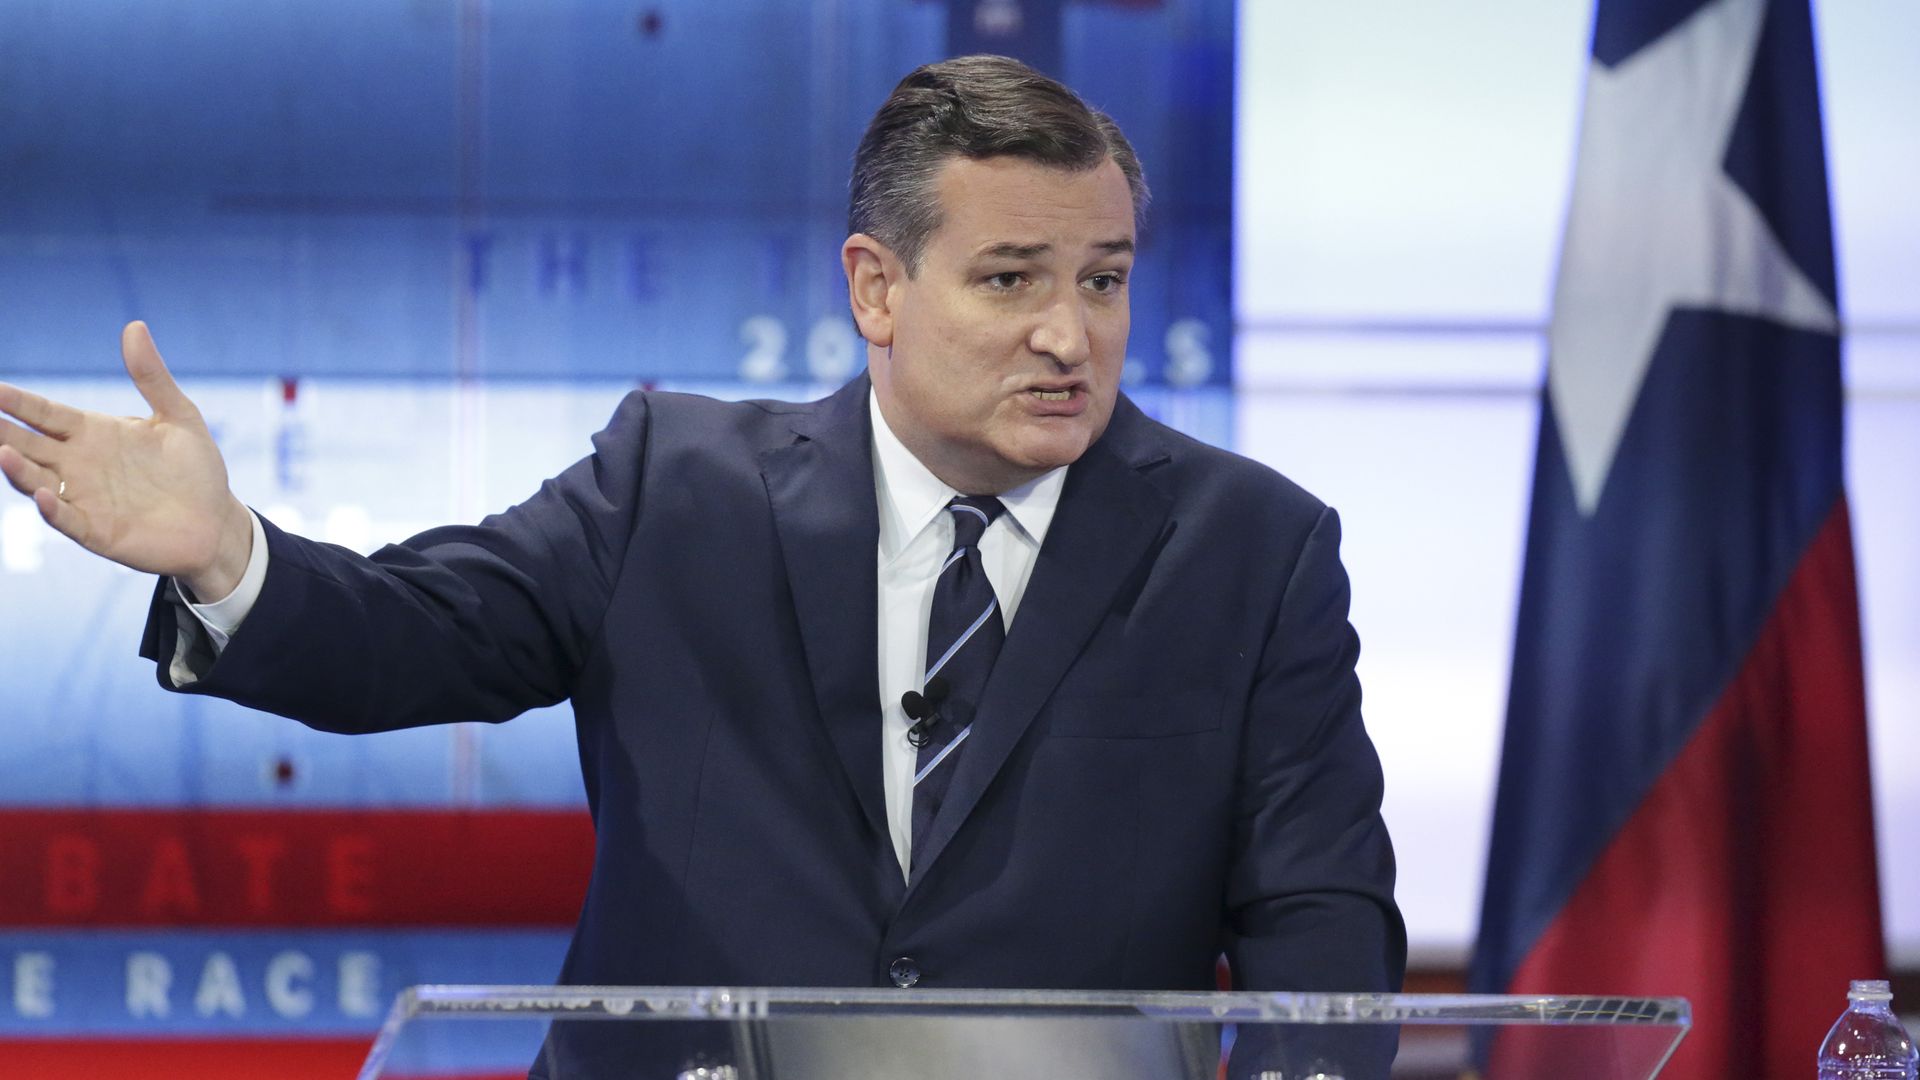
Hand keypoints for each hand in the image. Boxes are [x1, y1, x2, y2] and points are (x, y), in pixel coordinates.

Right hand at [0, 321, 253, 599]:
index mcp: (93, 433)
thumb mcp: (179, 416)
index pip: (44, 413)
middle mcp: (79, 464)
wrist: (217, 521)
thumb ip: (152, 376)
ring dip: (17, 468)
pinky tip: (42, 495)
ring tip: (1, 451)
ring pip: (36, 480)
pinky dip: (52, 509)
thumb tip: (135, 325)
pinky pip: (67, 519)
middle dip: (1, 430)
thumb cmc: (195, 469)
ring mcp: (85, 498)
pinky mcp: (99, 531)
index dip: (16, 401)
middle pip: (27, 443)